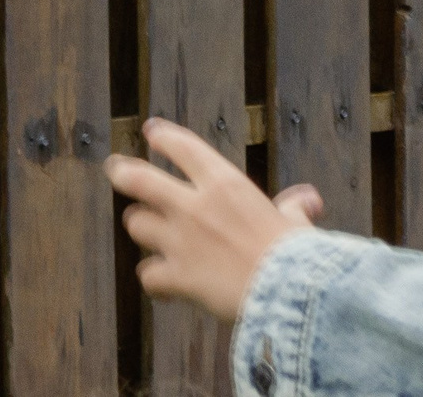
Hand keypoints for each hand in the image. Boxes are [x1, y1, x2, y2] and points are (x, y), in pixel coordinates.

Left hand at [106, 118, 323, 317]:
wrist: (287, 291)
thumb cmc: (296, 254)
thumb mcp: (296, 222)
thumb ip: (294, 208)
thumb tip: (309, 202)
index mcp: (225, 184)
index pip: (182, 148)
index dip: (162, 136)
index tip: (151, 131)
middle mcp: (195, 206)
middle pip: (140, 179)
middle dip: (122, 172)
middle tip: (113, 168)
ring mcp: (180, 240)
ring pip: (137, 224)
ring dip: (141, 228)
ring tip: (146, 231)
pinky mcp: (176, 276)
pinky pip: (148, 274)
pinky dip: (154, 278)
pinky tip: (162, 284)